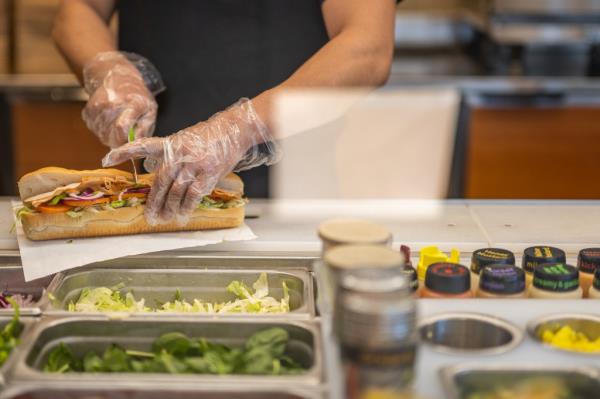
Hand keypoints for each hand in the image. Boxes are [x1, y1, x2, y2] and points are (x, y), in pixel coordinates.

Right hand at [82, 52, 160, 147]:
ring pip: (102, 136)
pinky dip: (102, 130)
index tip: (130, 143)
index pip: (121, 128)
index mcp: (131, 104)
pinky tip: (109, 120)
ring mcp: (97, 108)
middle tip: (126, 132)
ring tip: (118, 123)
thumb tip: (136, 145)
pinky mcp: (88, 112)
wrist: (115, 76)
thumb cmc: (136, 95)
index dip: (125, 141)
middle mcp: (111, 105)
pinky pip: (95, 130)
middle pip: (111, 137)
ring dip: (111, 135)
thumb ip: (144, 128)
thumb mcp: (149, 109)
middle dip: (120, 141)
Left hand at [102, 98, 279, 224]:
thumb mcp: (185, 140)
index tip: (106, 159)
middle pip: (161, 181)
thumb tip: (159, 176)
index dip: (124, 152)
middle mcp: (179, 153)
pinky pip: (194, 194)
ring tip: (166, 219)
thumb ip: (171, 155)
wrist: (234, 130)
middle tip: (150, 216)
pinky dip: (187, 207)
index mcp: (171, 143)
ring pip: (176, 191)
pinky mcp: (209, 173)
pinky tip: (183, 215)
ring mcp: (195, 164)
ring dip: (170, 208)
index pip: (143, 145)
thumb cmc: (209, 137)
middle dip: (153, 202)